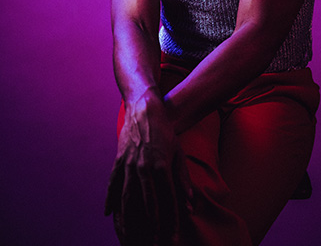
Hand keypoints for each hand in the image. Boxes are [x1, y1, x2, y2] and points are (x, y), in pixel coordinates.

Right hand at [105, 88, 192, 245]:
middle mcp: (144, 168)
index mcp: (162, 167)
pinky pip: (113, 184)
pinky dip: (110, 200)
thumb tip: (191, 205)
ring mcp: (129, 165)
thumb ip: (183, 180)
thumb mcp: (179, 153)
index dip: (171, 223)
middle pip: (146, 206)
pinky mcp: (119, 161)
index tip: (172, 240)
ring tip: (127, 240)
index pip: (168, 202)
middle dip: (150, 230)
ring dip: (127, 222)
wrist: (145, 108)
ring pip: (126, 200)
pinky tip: (108, 215)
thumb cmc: (165, 131)